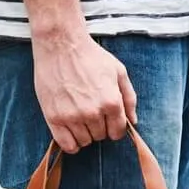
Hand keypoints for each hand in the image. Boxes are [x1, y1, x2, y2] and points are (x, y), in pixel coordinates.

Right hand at [32, 32, 137, 153]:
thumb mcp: (118, 71)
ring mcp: (73, 117)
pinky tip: (72, 132)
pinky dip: (71, 144)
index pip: (117, 132)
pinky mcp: (54, 118)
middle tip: (90, 110)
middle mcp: (93, 112)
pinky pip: (67, 145)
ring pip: (84, 142)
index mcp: (111, 102)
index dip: (114, 127)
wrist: (60, 43)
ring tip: (79, 116)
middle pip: (100, 136)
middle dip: (99, 127)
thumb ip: (129, 98)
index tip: (108, 120)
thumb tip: (133, 122)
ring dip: (84, 133)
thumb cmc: (90, 55)